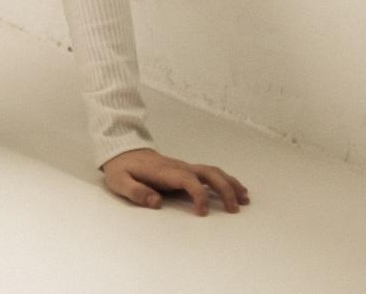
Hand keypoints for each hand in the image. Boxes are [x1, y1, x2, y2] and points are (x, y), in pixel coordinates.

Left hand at [101, 147, 249, 215]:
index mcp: (164, 171)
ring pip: (212, 171)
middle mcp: (178, 167)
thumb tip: (157, 203)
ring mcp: (183, 167)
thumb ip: (136, 192)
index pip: (188, 180)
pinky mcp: (185, 170)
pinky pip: (209, 173)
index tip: (203, 213)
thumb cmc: (122, 169)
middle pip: (207, 173)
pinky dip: (225, 180)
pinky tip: (235, 190)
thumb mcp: (120, 182)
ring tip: (245, 199)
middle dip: (224, 189)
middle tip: (236, 208)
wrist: (122, 151)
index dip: (198, 195)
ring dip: (229, 183)